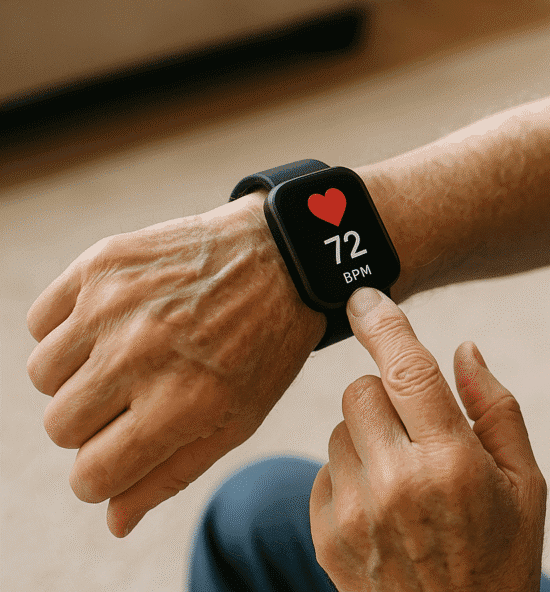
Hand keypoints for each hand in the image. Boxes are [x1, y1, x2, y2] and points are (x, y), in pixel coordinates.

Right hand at [26, 194, 324, 536]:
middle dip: (92, 425)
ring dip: (76, 377)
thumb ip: (171, 474)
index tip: (120, 454)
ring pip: (43, 376)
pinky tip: (111, 324)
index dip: (102, 475)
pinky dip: (66, 330)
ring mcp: (115, 306)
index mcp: (182, 403)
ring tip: (124, 358)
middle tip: (134, 396)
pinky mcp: (100, 264)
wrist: (281, 254)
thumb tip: (114, 522)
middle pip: (61, 427)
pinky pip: (40, 322)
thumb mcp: (239, 418)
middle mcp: (142, 354)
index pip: (92, 475)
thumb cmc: (264, 344)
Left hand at [310, 288, 546, 591]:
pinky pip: (324, 469)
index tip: (366, 295)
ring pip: (339, 428)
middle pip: (362, 390)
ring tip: (406, 476)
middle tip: (420, 427)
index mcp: (453, 463)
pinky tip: (383, 505)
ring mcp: (354, 514)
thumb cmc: (503, 555)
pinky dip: (349, 472)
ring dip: (369, 435)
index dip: (385, 324)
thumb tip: (464, 350)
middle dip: (388, 393)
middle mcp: (397, 484)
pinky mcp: (326, 537)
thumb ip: (495, 409)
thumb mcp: (526, 483)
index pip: (408, 370)